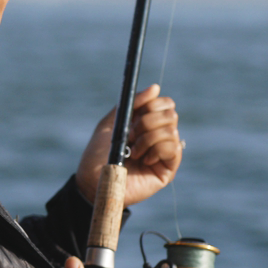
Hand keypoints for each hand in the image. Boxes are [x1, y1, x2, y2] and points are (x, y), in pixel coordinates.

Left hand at [75, 85, 181, 206]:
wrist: (93, 179)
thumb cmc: (98, 153)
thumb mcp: (112, 122)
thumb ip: (132, 103)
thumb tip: (156, 88)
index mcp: (147, 123)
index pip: (165, 104)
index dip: (152, 104)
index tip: (136, 114)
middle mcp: (159, 135)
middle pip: (171, 115)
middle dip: (147, 122)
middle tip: (132, 136)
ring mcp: (165, 152)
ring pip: (172, 131)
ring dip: (148, 139)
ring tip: (134, 152)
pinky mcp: (168, 169)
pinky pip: (174, 148)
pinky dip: (156, 150)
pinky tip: (144, 160)